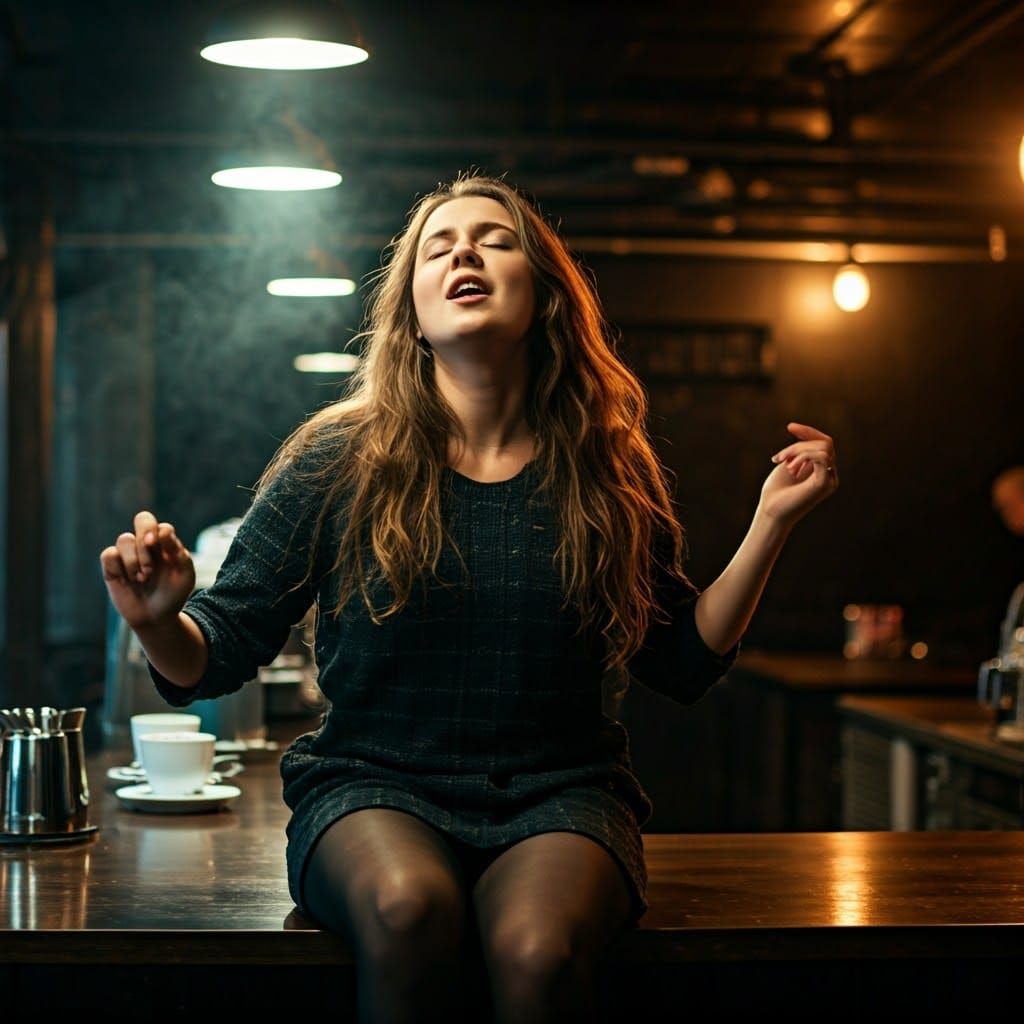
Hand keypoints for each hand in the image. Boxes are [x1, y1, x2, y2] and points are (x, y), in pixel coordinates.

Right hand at [99, 511, 195, 629]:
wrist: (156, 618)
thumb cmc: (173, 595)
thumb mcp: (185, 576)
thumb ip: (179, 553)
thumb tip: (163, 531)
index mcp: (166, 544)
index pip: (160, 526)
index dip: (158, 532)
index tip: (159, 545)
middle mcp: (146, 545)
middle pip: (142, 519)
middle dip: (145, 535)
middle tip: (150, 560)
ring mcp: (129, 554)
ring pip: (125, 539)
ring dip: (134, 560)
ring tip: (143, 578)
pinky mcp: (112, 567)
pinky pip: (109, 554)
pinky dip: (119, 566)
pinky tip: (128, 580)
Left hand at [758, 422, 838, 526]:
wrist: (771, 512)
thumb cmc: (776, 492)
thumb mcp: (788, 464)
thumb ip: (801, 451)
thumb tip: (809, 435)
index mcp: (821, 469)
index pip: (824, 443)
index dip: (809, 432)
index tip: (790, 427)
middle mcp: (829, 474)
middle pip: (825, 443)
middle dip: (799, 444)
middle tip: (779, 458)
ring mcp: (830, 479)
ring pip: (823, 447)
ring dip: (798, 450)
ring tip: (784, 465)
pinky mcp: (826, 484)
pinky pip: (822, 457)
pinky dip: (803, 456)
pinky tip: (790, 469)